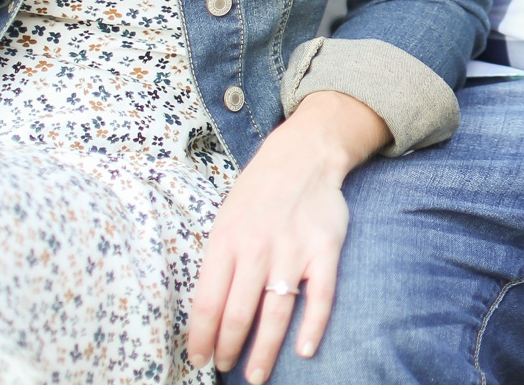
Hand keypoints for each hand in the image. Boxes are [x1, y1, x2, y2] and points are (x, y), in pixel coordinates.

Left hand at [188, 92, 390, 381]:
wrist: (302, 156)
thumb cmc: (257, 194)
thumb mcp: (225, 220)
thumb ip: (219, 263)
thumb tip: (208, 315)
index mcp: (225, 241)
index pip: (207, 303)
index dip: (201, 338)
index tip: (198, 359)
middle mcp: (256, 249)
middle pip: (238, 314)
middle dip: (228, 349)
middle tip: (225, 367)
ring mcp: (292, 250)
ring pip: (275, 312)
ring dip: (264, 350)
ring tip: (256, 375)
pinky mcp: (324, 250)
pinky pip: (320, 296)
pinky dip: (313, 326)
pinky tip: (304, 350)